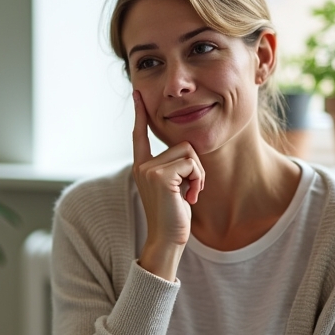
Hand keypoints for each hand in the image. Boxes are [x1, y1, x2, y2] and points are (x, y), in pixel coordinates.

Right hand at [131, 90, 202, 280]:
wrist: (167, 240)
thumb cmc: (173, 216)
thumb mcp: (172, 187)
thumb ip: (173, 169)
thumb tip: (186, 155)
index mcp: (142, 166)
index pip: (140, 134)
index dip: (140, 114)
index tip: (137, 94)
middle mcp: (142, 165)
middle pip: (182, 145)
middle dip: (195, 168)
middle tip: (189, 191)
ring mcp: (148, 169)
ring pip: (189, 153)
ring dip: (198, 175)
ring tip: (189, 195)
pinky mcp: (159, 175)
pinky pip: (191, 164)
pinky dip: (197, 180)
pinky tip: (189, 198)